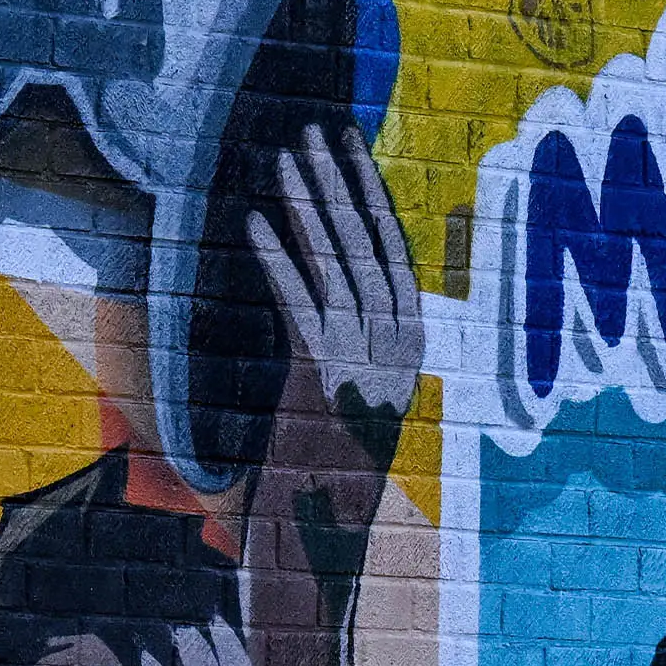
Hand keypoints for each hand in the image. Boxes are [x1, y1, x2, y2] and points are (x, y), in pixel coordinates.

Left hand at [250, 119, 422, 437]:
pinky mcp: (322, 376)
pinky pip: (299, 303)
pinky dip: (277, 258)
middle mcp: (397, 346)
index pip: (393, 249)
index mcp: (412, 346)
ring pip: (336, 265)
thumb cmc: (330, 468)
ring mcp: (364, 360)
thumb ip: (354, 348)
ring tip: (282, 159)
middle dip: (340, 181)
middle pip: (367, 245)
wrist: (323, 534)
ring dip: (307, 205)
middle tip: (313, 130)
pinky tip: (254, 222)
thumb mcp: (357, 401)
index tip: (349, 146)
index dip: (370, 193)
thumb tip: (332, 294)